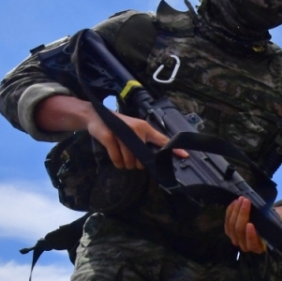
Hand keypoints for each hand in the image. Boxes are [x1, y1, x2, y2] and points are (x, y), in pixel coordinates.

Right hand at [35, 95, 184, 169]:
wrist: (95, 116)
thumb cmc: (119, 126)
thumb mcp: (136, 130)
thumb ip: (147, 141)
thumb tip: (159, 157)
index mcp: (145, 128)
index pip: (162, 139)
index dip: (173, 149)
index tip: (185, 156)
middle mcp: (136, 130)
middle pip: (142, 159)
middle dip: (137, 164)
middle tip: (131, 157)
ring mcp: (122, 133)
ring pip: (129, 162)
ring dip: (125, 164)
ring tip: (122, 156)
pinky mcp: (110, 138)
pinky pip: (117, 159)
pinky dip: (117, 162)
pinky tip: (117, 159)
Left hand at [224, 199, 281, 253]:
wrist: (267, 223)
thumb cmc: (272, 224)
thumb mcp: (275, 224)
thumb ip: (270, 223)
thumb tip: (266, 217)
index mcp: (258, 247)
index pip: (251, 243)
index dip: (250, 235)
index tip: (251, 224)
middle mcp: (245, 246)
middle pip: (239, 231)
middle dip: (242, 214)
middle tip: (246, 201)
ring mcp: (235, 238)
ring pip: (232, 225)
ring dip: (236, 210)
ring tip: (241, 199)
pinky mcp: (229, 231)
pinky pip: (227, 221)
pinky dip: (230, 211)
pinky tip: (235, 202)